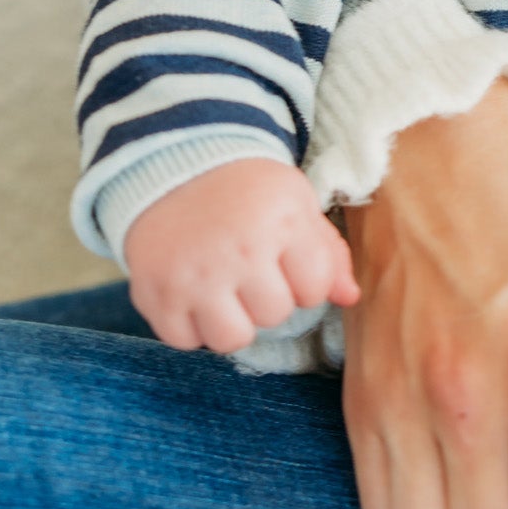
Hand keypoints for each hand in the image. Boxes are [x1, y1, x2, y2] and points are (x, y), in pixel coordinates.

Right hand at [124, 157, 359, 352]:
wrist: (173, 167)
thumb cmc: (246, 191)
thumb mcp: (296, 202)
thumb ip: (328, 251)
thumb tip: (350, 297)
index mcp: (282, 221)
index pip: (315, 289)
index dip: (305, 280)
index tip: (285, 259)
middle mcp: (240, 250)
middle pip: (274, 315)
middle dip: (268, 298)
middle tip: (250, 269)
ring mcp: (195, 275)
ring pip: (232, 339)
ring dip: (232, 320)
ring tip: (225, 290)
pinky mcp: (157, 293)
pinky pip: (185, 341)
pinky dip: (191, 326)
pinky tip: (193, 293)